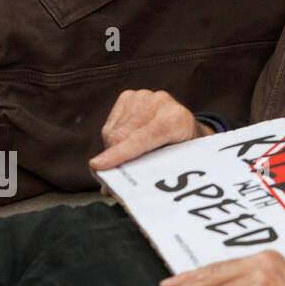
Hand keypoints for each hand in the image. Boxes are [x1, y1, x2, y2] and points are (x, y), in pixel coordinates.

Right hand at [89, 89, 210, 173]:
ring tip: (130, 156)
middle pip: (121, 136)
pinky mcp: (129, 96)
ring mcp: (143, 96)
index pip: (142, 139)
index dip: (119, 154)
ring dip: (113, 150)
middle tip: (118, 175)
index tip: (98, 166)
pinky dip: (112, 139)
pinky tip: (127, 141)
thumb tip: (111, 188)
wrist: (187, 127)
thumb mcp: (173, 162)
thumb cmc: (180, 148)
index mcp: (177, 119)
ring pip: (111, 132)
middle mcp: (160, 102)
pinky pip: (108, 125)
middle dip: (114, 159)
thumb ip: (147, 172)